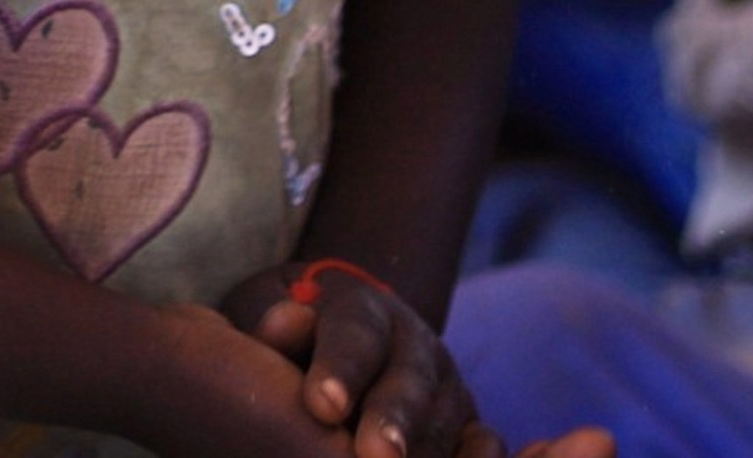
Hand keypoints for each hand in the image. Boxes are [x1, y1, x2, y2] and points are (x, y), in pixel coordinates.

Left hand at [218, 262, 488, 457]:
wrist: (330, 345)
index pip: (356, 331)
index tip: (321, 406)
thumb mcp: (269, 319)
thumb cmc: (284, 342)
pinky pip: (483, 445)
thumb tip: (287, 322)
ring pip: (443, 420)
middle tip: (375, 455)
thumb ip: (272, 326)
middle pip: (410, 380)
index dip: (341, 367)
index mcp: (362, 309)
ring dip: (425, 452)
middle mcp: (413, 344)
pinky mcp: (465, 425)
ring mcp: (445, 386)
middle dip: (393, 419)